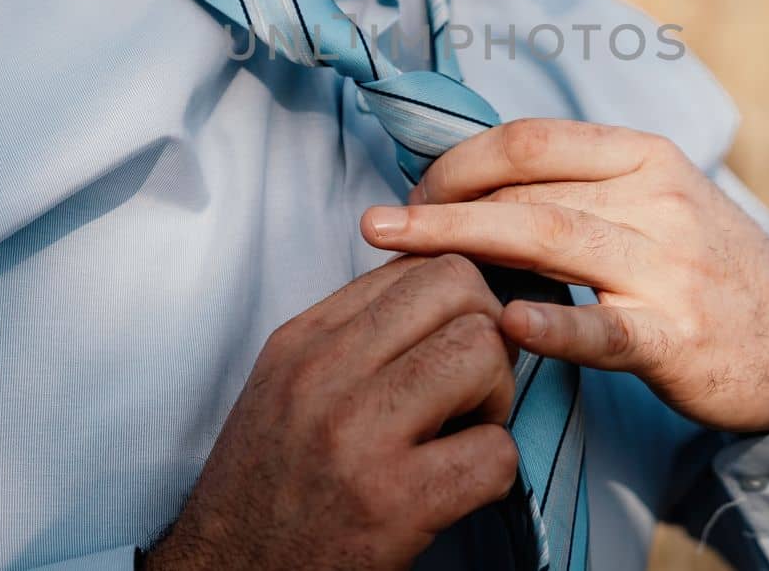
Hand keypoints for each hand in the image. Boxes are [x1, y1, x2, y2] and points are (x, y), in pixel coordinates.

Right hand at [140, 255, 518, 569]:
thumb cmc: (271, 483)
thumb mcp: (288, 384)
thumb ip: (354, 332)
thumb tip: (436, 285)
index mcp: (304, 341)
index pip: (417, 265)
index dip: (461, 303)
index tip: (452, 347)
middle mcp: (325, 375)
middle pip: (460, 290)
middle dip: (489, 336)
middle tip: (471, 389)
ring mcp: (358, 436)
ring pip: (483, 353)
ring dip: (497, 397)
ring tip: (466, 432)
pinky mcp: (392, 504)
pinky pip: (495, 453)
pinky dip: (495, 471)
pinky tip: (460, 487)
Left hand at [361, 120, 768, 433]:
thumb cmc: (701, 268)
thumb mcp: (653, 202)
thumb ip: (578, 186)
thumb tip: (473, 175)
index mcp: (643, 157)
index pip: (531, 139)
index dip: (458, 160)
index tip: (413, 190)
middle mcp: (658, 199)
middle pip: (528, 187)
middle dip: (440, 201)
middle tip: (376, 224)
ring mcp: (670, 268)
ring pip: (552, 240)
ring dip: (462, 244)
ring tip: (397, 253)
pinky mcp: (678, 337)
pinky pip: (606, 329)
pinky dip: (554, 324)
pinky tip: (504, 325)